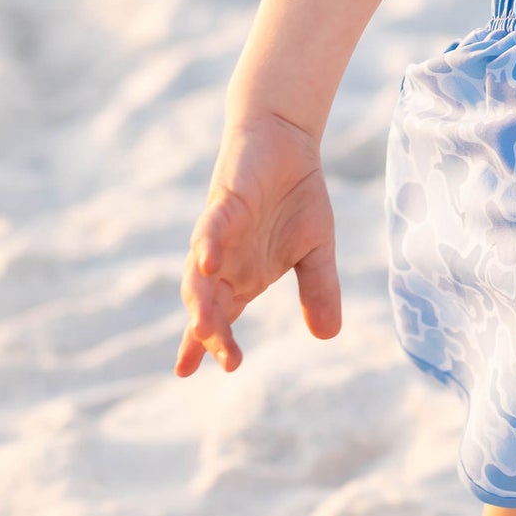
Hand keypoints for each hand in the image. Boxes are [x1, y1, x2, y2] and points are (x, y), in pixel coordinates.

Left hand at [175, 113, 340, 375]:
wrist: (288, 142)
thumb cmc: (296, 195)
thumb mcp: (317, 248)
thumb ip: (319, 290)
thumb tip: (328, 336)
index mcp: (244, 276)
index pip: (219, 316)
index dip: (203, 344)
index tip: (187, 374)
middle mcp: (225, 260)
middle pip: (207, 303)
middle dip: (209, 332)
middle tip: (222, 359)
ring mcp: (221, 233)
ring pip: (201, 273)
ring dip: (201, 299)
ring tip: (202, 328)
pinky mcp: (225, 202)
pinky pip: (212, 227)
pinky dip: (209, 246)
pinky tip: (208, 265)